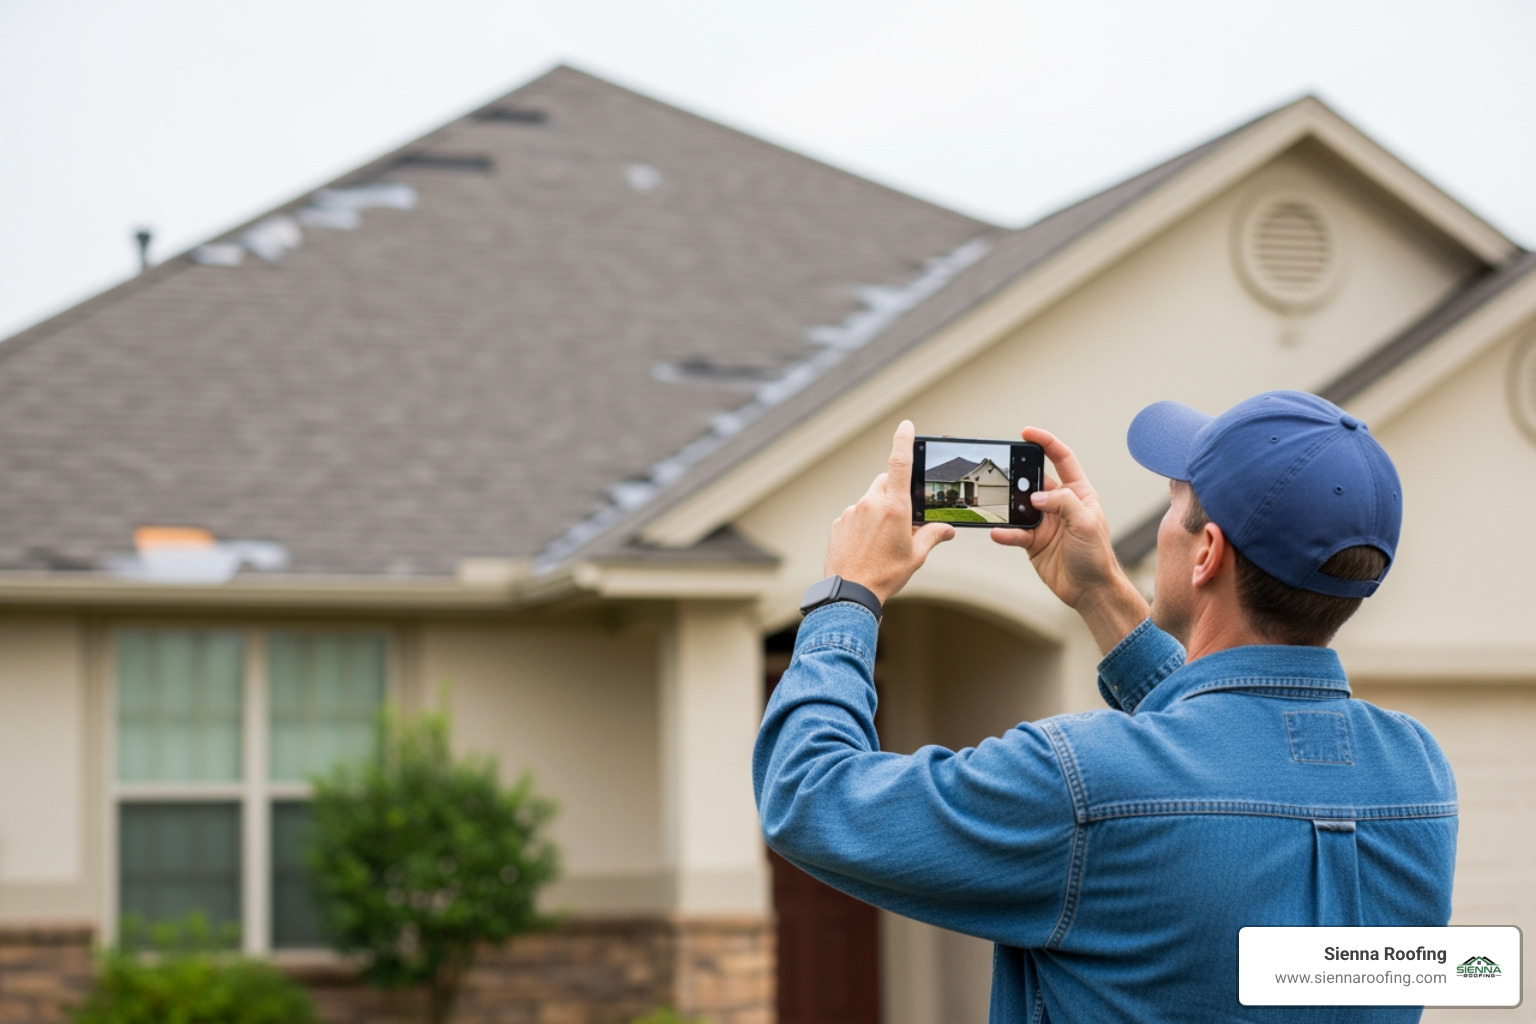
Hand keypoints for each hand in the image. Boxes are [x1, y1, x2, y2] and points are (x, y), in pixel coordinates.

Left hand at [824, 420, 954, 604]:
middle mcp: (871, 503)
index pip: (900, 463)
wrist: (850, 592)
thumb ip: (932, 536)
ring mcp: (852, 512)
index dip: (904, 440)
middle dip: (896, 492)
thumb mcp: (916, 556)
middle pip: (886, 482)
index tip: (906, 425)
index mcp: (894, 507)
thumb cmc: (885, 575)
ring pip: (870, 500)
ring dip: (878, 510)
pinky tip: (866, 545)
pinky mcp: (839, 522)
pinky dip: (863, 523)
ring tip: (882, 540)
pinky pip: (855, 514)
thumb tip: (947, 530)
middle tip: (903, 517)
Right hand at [991, 427, 1147, 652]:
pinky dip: (1005, 532)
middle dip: (1019, 475)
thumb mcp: (1086, 523)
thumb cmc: (1097, 556)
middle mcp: (1060, 505)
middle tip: (1002, 471)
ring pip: (1020, 506)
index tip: (1026, 432)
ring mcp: (1045, 523)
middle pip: (1035, 481)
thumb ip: (1063, 503)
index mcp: (1079, 493)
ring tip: (996, 504)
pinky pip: (1014, 532)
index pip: (1062, 459)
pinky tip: (998, 533)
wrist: (1091, 591)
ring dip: (1008, 506)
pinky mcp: (1033, 542)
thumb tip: (1036, 496)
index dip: (1045, 442)